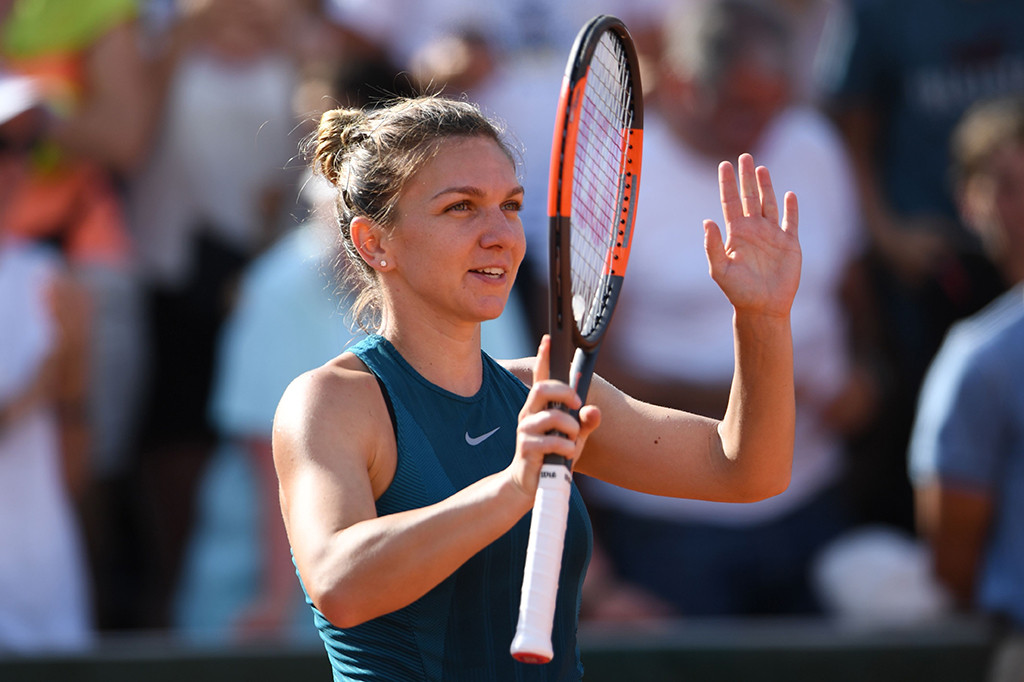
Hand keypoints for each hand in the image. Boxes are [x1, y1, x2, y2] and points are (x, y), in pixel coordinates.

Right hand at [509, 336, 600, 498]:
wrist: (531, 485)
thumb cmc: (553, 456)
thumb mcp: (574, 437)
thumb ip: (585, 422)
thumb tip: (594, 410)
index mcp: (539, 407)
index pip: (540, 377)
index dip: (543, 357)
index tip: (548, 339)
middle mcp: (529, 414)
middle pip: (542, 388)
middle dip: (564, 392)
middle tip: (577, 405)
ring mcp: (525, 430)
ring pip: (551, 416)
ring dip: (570, 427)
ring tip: (573, 440)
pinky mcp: (526, 448)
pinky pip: (553, 441)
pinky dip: (567, 447)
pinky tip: (567, 454)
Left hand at [704, 153, 800, 318]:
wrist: (762, 307)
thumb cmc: (738, 291)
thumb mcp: (719, 269)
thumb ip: (712, 246)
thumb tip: (706, 221)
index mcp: (735, 233)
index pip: (729, 202)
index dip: (726, 183)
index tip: (724, 164)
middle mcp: (753, 230)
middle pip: (749, 196)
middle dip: (746, 177)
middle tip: (744, 155)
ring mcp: (772, 235)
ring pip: (768, 204)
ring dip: (766, 186)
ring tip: (761, 168)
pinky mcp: (789, 243)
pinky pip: (791, 221)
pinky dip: (791, 208)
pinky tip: (789, 194)